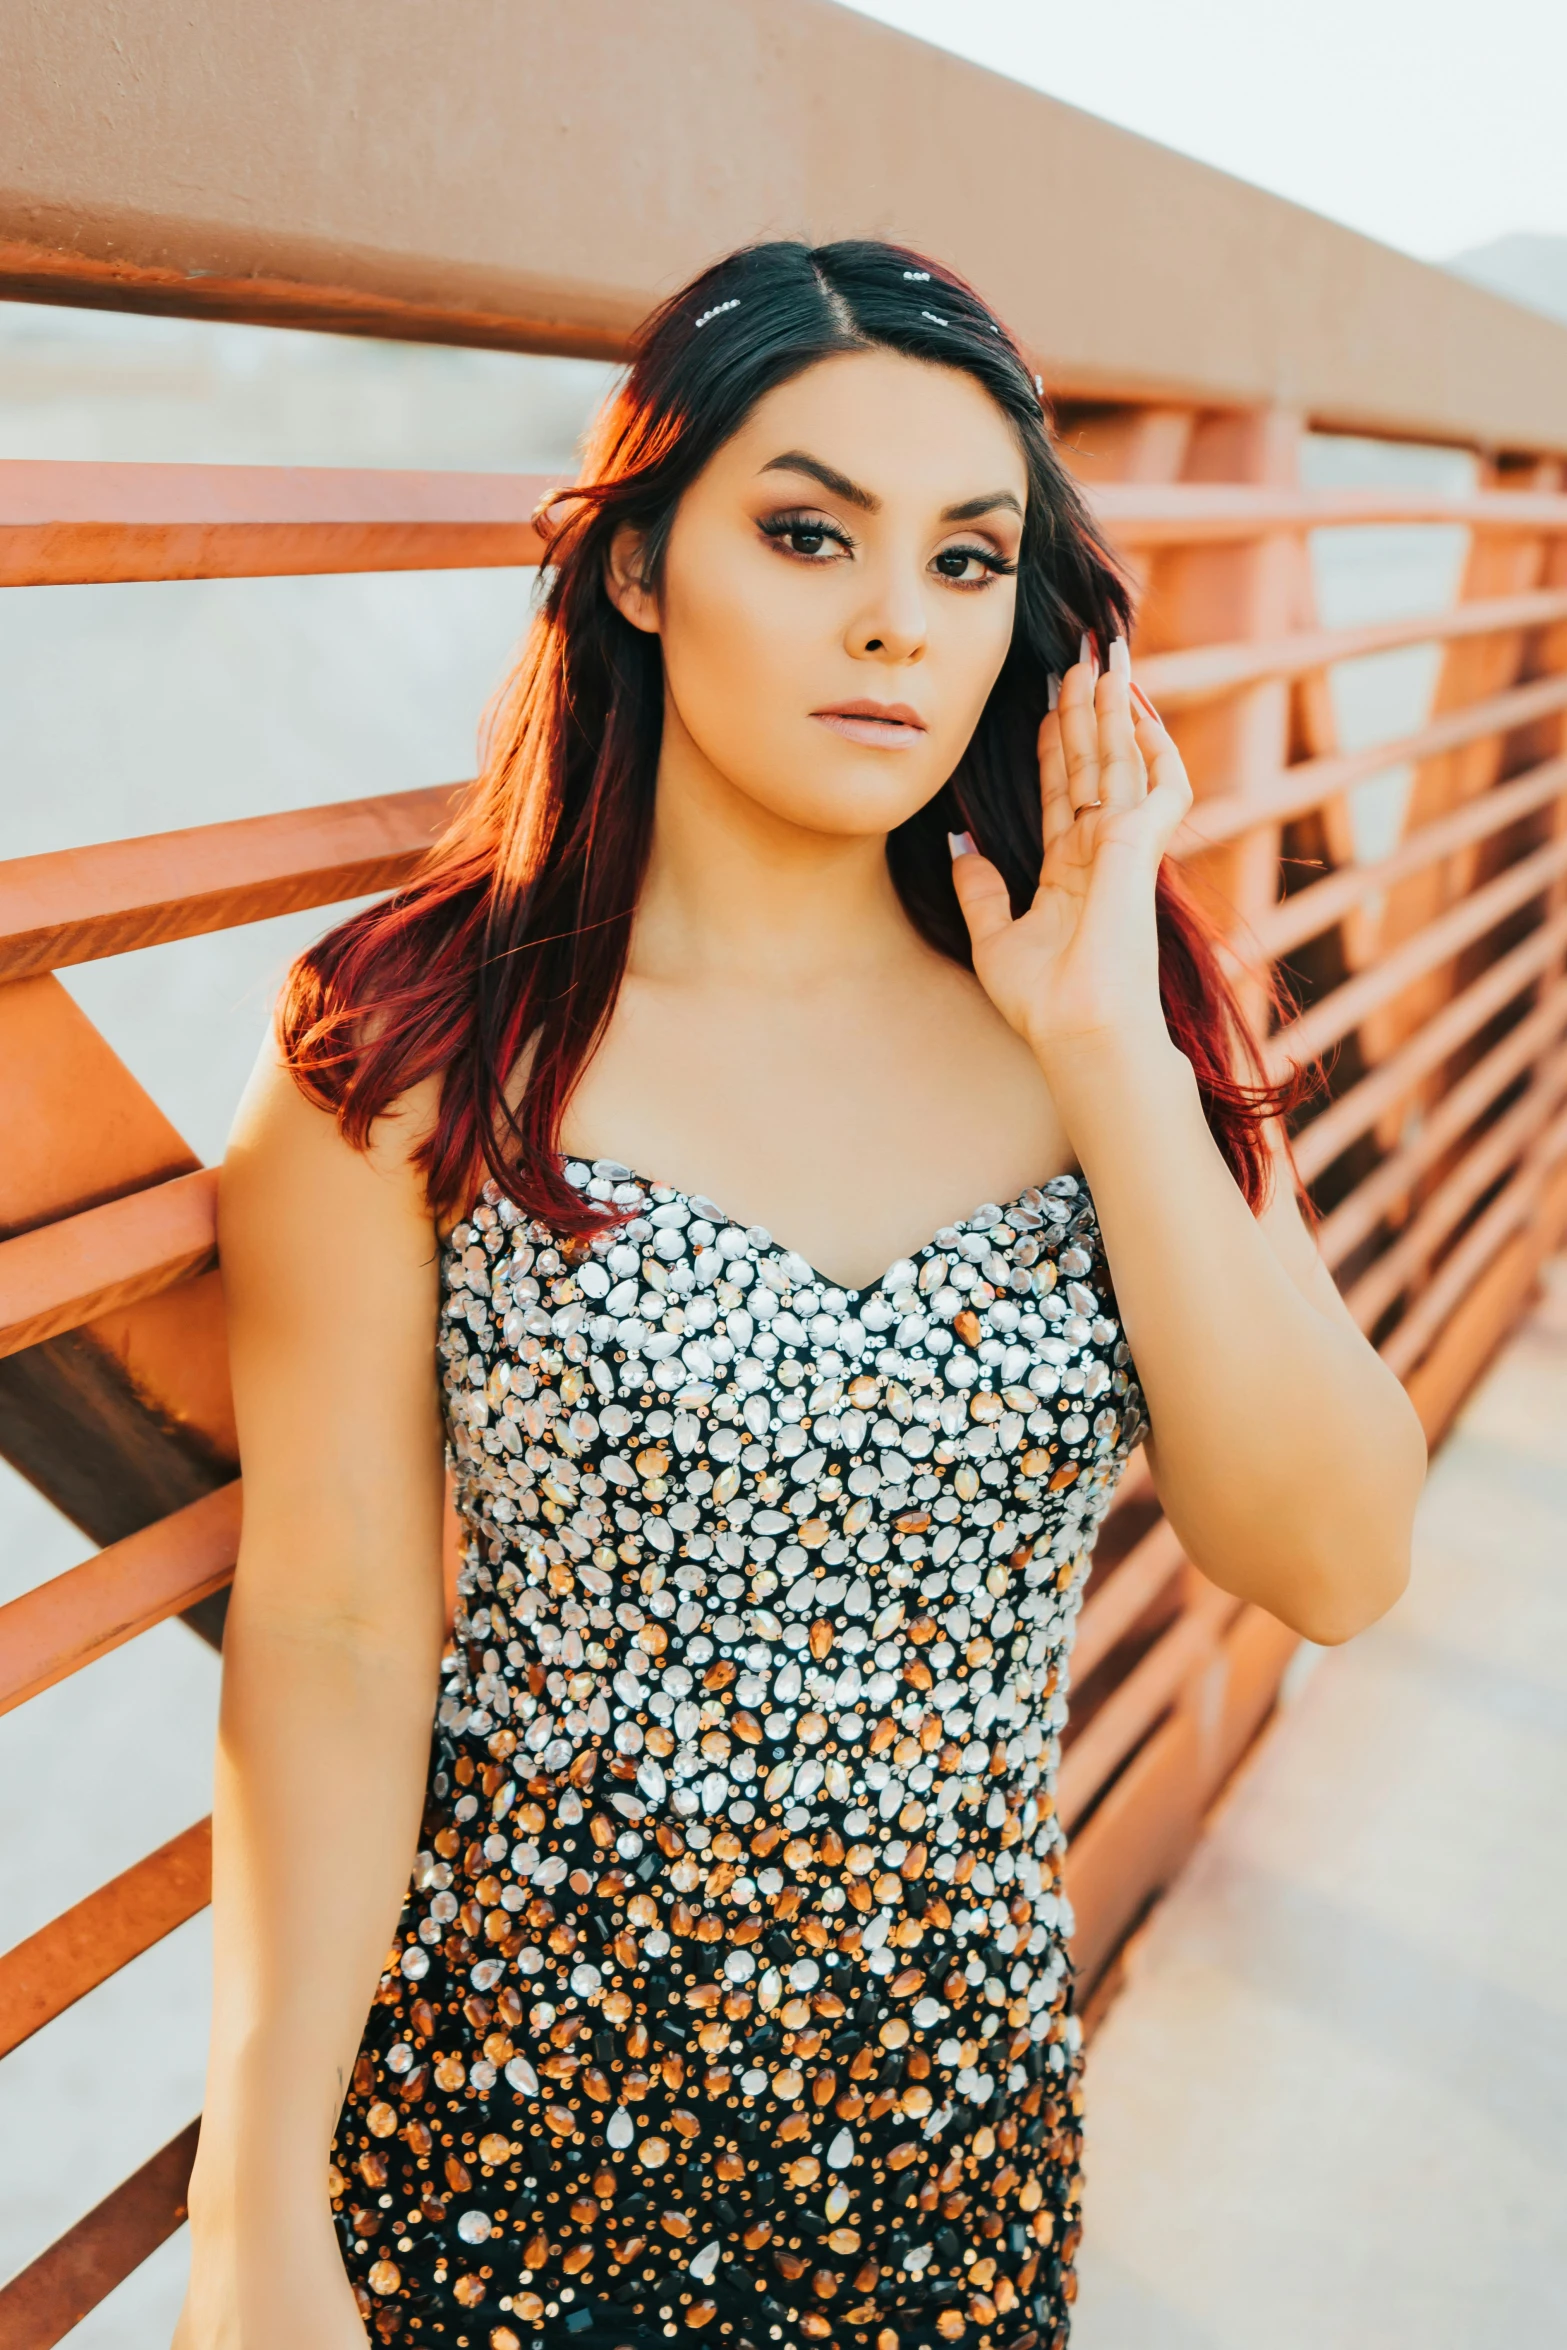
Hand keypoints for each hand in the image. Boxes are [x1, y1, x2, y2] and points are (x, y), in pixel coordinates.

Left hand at [949, 639, 1191, 1066]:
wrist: (1077, 1028)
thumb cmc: (1043, 1001)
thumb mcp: (994, 937)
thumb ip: (979, 888)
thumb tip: (958, 841)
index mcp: (1070, 872)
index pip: (1062, 792)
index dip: (1056, 745)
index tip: (1045, 701)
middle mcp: (1102, 854)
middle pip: (1092, 765)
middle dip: (1085, 710)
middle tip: (1076, 656)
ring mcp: (1126, 849)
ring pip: (1122, 761)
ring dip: (1114, 709)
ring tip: (1102, 658)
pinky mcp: (1143, 848)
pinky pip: (1162, 784)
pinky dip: (1154, 745)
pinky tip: (1137, 706)